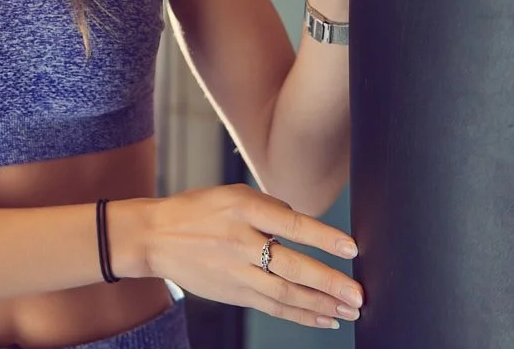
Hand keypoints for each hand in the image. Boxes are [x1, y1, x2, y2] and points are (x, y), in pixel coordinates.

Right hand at [134, 185, 362, 328]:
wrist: (156, 236)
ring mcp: (235, 271)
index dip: (325, 238)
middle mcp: (240, 241)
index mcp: (243, 209)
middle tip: (357, 293)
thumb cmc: (197, 210)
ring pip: (285, 292)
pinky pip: (272, 306)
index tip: (352, 248)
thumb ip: (269, 208)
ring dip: (321, 304)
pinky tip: (323, 318)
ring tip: (349, 309)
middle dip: (329, 282)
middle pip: (292, 266)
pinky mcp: (233, 292)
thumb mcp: (232, 194)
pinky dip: (300, 314)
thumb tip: (305, 226)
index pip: (292, 224)